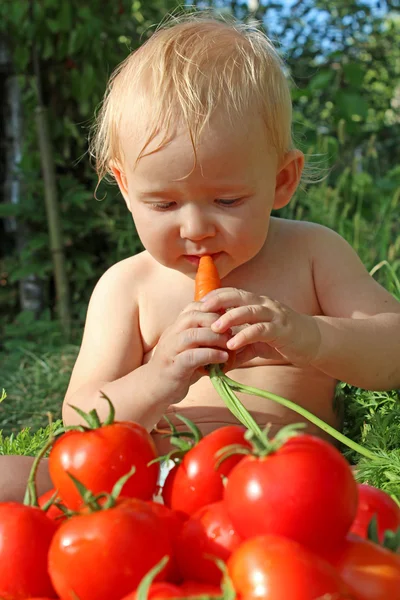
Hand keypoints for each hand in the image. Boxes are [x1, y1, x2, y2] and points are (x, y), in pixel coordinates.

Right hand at [148, 302, 231, 401]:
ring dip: (214, 338)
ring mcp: (171, 350)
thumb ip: (205, 340)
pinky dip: (211, 355)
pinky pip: (192, 356)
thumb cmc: (177, 369)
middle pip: (192, 317)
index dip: (211, 308)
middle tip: (230, 331)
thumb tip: (231, 333)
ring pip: (192, 335)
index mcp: (176, 328)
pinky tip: (223, 358)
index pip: (192, 308)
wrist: (154, 389)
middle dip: (215, 321)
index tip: (227, 318)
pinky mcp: (174, 367)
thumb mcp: (191, 349)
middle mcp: (172, 335)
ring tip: (228, 345)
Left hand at [201, 288, 320, 367]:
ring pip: (249, 311)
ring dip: (229, 318)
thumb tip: (219, 362)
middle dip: (218, 300)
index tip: (198, 303)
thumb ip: (239, 349)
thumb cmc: (284, 340)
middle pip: (238, 297)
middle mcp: (265, 305)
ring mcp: (274, 316)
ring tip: (214, 328)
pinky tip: (232, 344)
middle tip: (200, 309)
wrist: (314, 343)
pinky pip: (260, 330)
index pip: (233, 293)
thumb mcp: (258, 343)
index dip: (215, 296)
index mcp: (257, 304)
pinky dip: (245, 336)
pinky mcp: (282, 330)